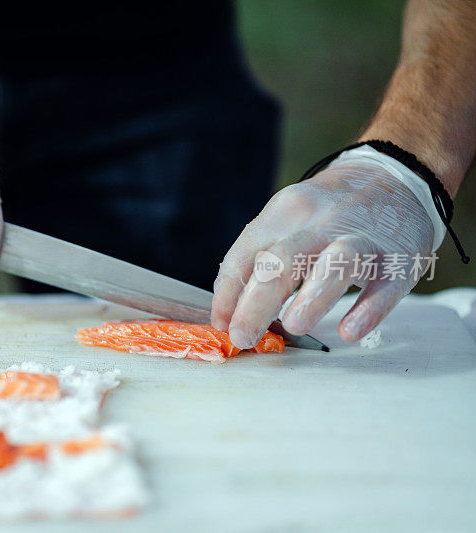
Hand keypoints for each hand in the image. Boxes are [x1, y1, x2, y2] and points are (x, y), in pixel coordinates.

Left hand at [211, 147, 436, 346]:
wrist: (396, 176)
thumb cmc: (329, 212)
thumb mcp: (289, 218)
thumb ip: (261, 257)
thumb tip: (230, 309)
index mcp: (285, 213)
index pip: (245, 254)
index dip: (228, 293)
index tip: (221, 323)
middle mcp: (320, 222)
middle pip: (281, 262)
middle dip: (255, 304)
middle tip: (243, 337)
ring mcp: (361, 239)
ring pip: (334, 265)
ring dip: (311, 298)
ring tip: (292, 327)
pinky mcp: (398, 259)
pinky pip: (384, 286)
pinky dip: (367, 310)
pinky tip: (349, 330)